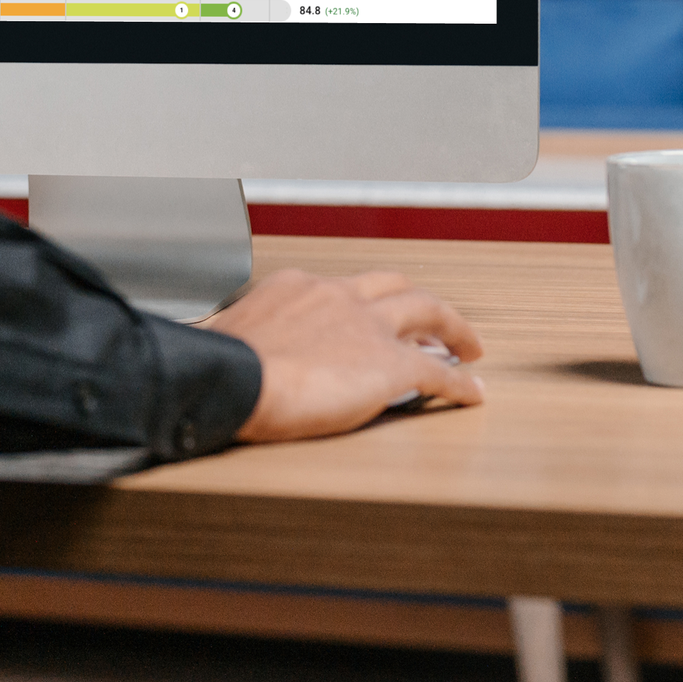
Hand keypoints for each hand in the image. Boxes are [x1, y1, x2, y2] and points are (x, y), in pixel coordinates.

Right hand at [203, 269, 486, 441]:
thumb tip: (210, 346)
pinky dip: (460, 383)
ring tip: (468, 346)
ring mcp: (369, 328)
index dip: (363, 303)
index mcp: (298, 286)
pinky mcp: (390, 366)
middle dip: (418, 302)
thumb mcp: (221, 334)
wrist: (235, 379)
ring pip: (428, 312)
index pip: (342, 287)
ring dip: (453, 328)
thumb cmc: (219, 364)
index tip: (368, 317)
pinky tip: (472, 394)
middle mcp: (339, 296)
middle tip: (434, 321)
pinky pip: (439, 373)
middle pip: (395, 287)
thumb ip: (233, 335)